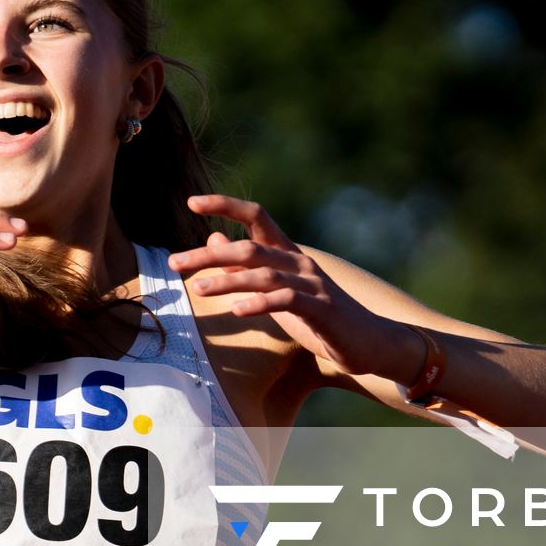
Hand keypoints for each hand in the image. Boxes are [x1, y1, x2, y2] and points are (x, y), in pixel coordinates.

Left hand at [169, 194, 410, 380]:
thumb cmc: (320, 317)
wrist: (370, 343)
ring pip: (264, 273)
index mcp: (287, 252)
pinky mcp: (322, 309)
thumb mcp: (278, 289)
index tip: (192, 202)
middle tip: (174, 262)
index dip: (225, 204)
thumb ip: (247, 265)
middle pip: (249, 247)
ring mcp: (312, 283)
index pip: (255, 216)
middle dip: (208, 254)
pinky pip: (287, 301)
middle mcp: (299, 261)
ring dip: (228, 280)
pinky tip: (238, 309)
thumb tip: (213, 238)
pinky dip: (260, 303)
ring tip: (199, 288)